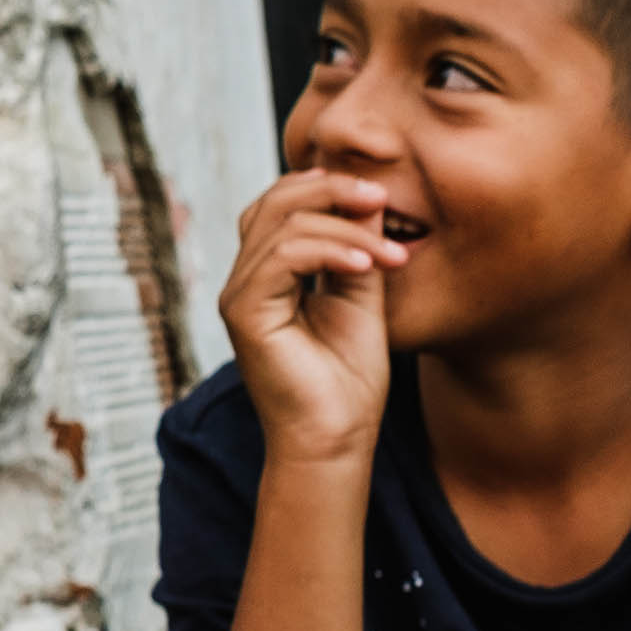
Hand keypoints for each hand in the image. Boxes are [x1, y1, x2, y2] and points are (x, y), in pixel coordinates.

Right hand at [218, 168, 408, 466]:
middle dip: (332, 190)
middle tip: (382, 198)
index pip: (285, 206)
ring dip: (344, 228)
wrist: (337, 441)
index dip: (329, 189)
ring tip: (389, 251)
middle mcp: (249, 280)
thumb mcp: (363, 300)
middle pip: (275, 201)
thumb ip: (360, 250)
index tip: (382, 198)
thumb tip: (370, 198)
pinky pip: (281, 257)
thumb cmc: (350, 383)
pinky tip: (367, 265)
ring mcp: (241, 294)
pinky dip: (328, 251)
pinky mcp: (245, 312)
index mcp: (272, 275)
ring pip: (281, 224)